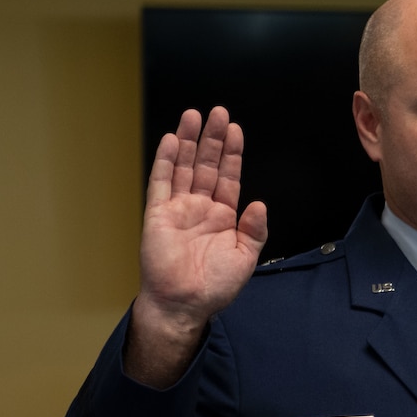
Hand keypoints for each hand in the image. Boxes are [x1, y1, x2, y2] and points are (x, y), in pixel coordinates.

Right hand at [124, 107, 266, 387]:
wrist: (184, 304)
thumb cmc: (213, 287)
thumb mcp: (244, 258)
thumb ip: (253, 230)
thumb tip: (259, 204)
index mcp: (223, 217)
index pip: (228, 177)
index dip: (232, 153)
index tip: (234, 129)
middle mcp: (200, 208)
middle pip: (206, 165)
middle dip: (212, 138)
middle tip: (217, 112)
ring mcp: (178, 208)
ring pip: (183, 167)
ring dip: (188, 141)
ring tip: (193, 115)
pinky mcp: (157, 214)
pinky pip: (161, 182)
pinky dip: (165, 160)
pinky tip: (170, 140)